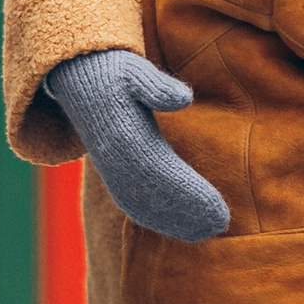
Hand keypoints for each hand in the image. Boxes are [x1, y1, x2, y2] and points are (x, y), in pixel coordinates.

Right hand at [43, 47, 232, 242]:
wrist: (82, 81)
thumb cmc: (116, 73)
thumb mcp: (133, 70)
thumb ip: (155, 85)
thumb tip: (184, 97)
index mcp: (123, 136)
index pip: (160, 172)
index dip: (188, 192)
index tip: (214, 204)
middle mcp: (115, 160)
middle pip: (153, 195)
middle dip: (187, 211)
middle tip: (221, 225)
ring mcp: (113, 171)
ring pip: (142, 206)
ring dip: (173, 222)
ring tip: (208, 233)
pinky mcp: (116, 175)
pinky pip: (135, 203)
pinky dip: (158, 219)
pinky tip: (180, 227)